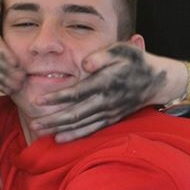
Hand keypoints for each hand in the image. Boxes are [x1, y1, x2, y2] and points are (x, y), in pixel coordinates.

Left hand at [29, 43, 167, 141]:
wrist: (156, 81)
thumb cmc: (135, 61)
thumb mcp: (122, 50)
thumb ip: (102, 56)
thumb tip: (85, 65)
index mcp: (105, 83)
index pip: (76, 93)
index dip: (57, 98)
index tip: (38, 100)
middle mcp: (106, 102)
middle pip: (74, 114)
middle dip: (52, 120)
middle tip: (33, 123)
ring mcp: (108, 113)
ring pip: (80, 125)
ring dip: (59, 129)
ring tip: (39, 131)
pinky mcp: (110, 120)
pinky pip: (90, 130)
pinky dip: (75, 136)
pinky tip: (59, 138)